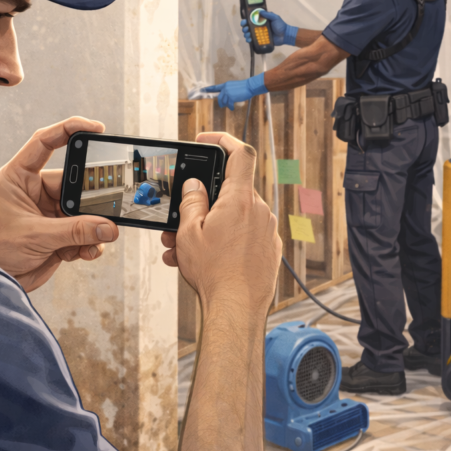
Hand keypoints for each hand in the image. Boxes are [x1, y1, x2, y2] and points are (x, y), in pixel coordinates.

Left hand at [0, 117, 118, 291]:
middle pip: (74, 184)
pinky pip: (83, 233)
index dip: (70, 129)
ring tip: (98, 238)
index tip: (96, 128)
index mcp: (19, 177)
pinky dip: (89, 243)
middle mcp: (35, 192)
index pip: (45, 142)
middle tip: (108, 207)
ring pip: (83, 212)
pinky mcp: (57, 235)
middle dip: (91, 199)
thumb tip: (108, 227)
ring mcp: (48, 214)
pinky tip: (86, 252)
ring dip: (92, 226)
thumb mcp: (35, 236)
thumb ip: (74, 231)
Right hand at [161, 132, 280, 312]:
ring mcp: (268, 232)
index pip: (239, 153)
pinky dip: (225, 241)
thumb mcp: (189, 233)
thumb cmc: (214, 273)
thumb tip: (194, 185)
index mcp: (240, 200)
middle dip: (203, 203)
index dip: (223, 139)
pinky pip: (245, 236)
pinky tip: (206, 260)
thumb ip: (191, 202)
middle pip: (230, 192)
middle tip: (180, 219)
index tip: (207, 140)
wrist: (237, 310)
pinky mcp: (270, 250)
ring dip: (209, 227)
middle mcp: (260, 211)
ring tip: (183, 250)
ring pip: (235, 218)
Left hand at [202, 73, 267, 109]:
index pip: (215, 87)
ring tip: (231, 106)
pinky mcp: (231, 97)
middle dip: (221, 103)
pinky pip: (229, 104)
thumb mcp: (234, 87)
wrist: (249, 86)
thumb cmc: (244, 87)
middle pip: (219, 98)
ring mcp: (228, 93)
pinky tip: (233, 107)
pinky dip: (230, 107)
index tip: (202, 89)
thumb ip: (228, 90)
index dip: (208, 89)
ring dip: (227, 105)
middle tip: (222, 105)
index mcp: (225, 85)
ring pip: (224, 102)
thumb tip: (226, 97)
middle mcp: (225, 88)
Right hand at [241, 10, 297, 46]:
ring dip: (246, 34)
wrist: (285, 35)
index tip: (244, 21)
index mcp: (262, 21)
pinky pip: (253, 40)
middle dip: (245, 28)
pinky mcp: (261, 40)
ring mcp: (260, 34)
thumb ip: (268, 15)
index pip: (252, 20)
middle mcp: (259, 27)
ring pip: (250, 34)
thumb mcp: (275, 18)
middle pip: (249, 27)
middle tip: (245, 29)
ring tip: (247, 34)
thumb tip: (259, 11)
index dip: (246, 20)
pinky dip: (249, 40)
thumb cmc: (280, 25)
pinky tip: (249, 40)